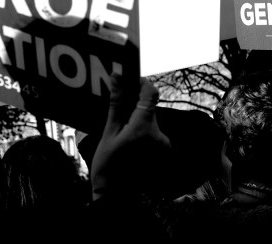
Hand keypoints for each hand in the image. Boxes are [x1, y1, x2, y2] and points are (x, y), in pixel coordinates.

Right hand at [91, 70, 169, 199]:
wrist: (116, 195)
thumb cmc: (108, 164)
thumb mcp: (109, 132)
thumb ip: (116, 103)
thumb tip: (117, 77)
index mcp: (144, 128)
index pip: (151, 92)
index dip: (142, 82)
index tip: (129, 81)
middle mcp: (158, 134)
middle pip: (150, 107)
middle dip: (135, 104)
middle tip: (118, 108)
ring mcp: (163, 144)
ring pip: (150, 120)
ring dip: (137, 118)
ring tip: (120, 130)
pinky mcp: (163, 150)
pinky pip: (153, 132)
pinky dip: (142, 130)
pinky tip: (129, 141)